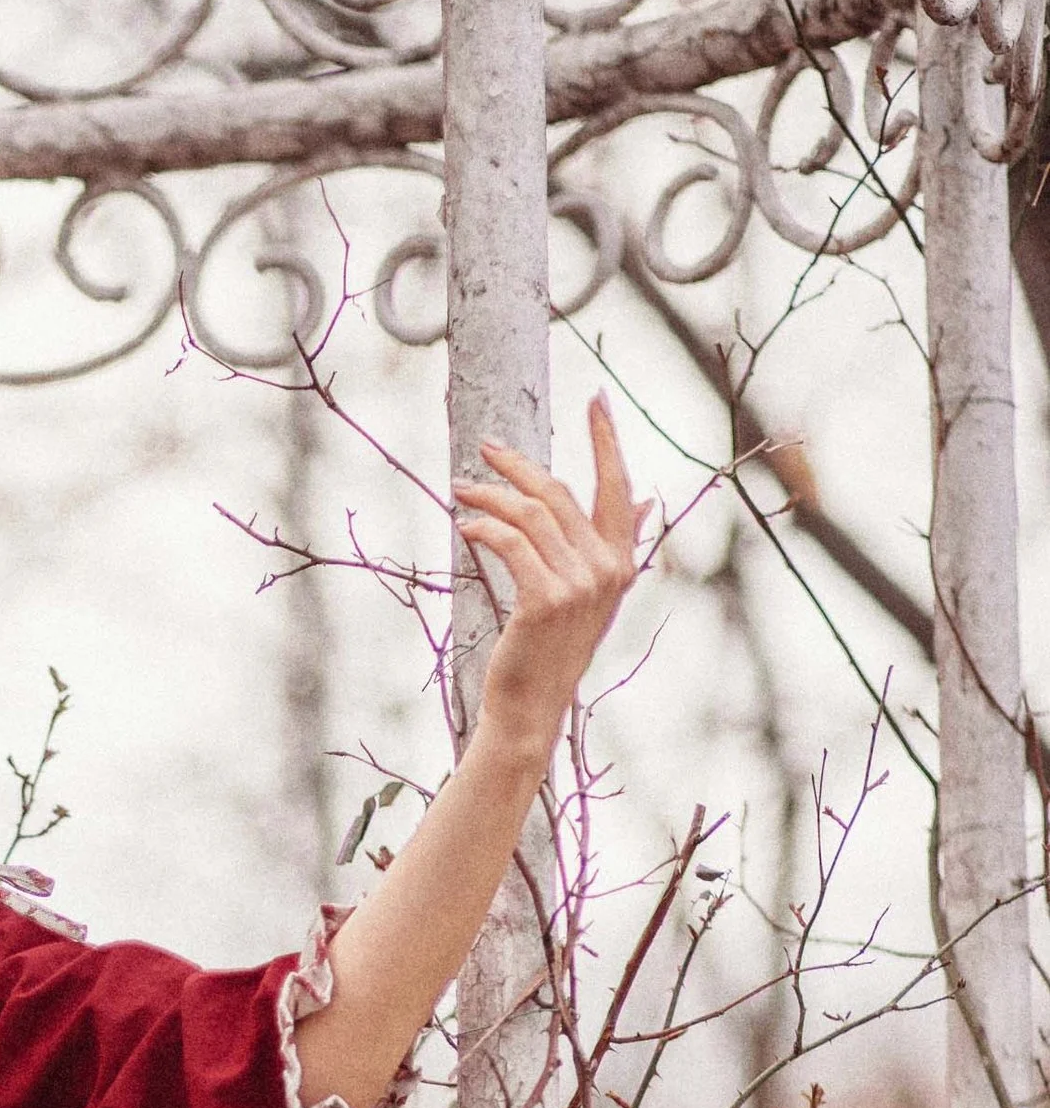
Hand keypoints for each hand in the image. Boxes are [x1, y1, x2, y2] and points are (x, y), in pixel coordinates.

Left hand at [452, 396, 643, 762]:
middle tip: (484, 448)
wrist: (531, 708)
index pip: (618, 487)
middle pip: (561, 494)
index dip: (607, 440)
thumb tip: (647, 504)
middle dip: (520, 464)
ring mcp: (580, 584)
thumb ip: (617, 547)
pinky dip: (484, 529)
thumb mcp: (592, 599)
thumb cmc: (551, 652)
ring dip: (490, 496)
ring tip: (461, 491)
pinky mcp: (546, 599)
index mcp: (621, 563)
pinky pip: (511, 544)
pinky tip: (465, 528)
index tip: (596, 399)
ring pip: (531, 515)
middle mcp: (608, 569)